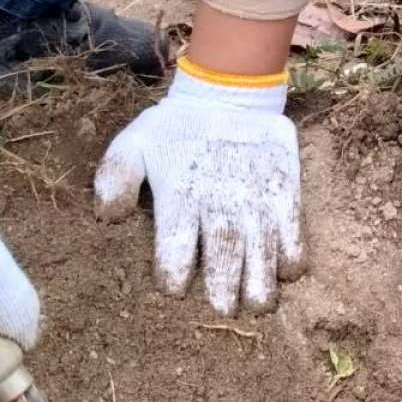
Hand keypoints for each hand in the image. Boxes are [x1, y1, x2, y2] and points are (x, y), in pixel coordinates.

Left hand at [94, 63, 304, 312]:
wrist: (228, 91)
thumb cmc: (177, 127)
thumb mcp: (135, 142)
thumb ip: (115, 177)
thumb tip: (108, 217)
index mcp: (179, 193)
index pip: (174, 244)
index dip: (173, 272)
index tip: (175, 289)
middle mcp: (219, 198)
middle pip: (222, 251)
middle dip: (223, 285)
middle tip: (224, 310)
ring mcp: (256, 193)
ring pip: (260, 243)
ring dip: (260, 278)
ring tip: (259, 305)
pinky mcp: (284, 185)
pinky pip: (292, 224)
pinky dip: (292, 249)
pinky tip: (287, 271)